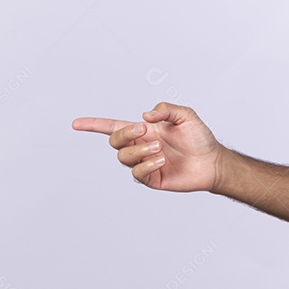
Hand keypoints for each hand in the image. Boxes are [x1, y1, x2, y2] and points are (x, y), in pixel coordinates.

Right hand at [73, 101, 221, 191]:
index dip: (94, 125)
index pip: (114, 126)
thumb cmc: (200, 137)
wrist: (212, 161)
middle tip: (143, 130)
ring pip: (124, 157)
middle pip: (114, 141)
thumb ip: (165, 110)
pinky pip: (137, 173)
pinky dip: (146, 164)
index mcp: (145, 130)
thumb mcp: (186, 116)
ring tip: (160, 149)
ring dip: (139, 150)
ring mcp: (145, 163)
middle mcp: (141, 146)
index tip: (76, 123)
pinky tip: (161, 160)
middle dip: (124, 133)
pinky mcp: (151, 178)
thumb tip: (144, 115)